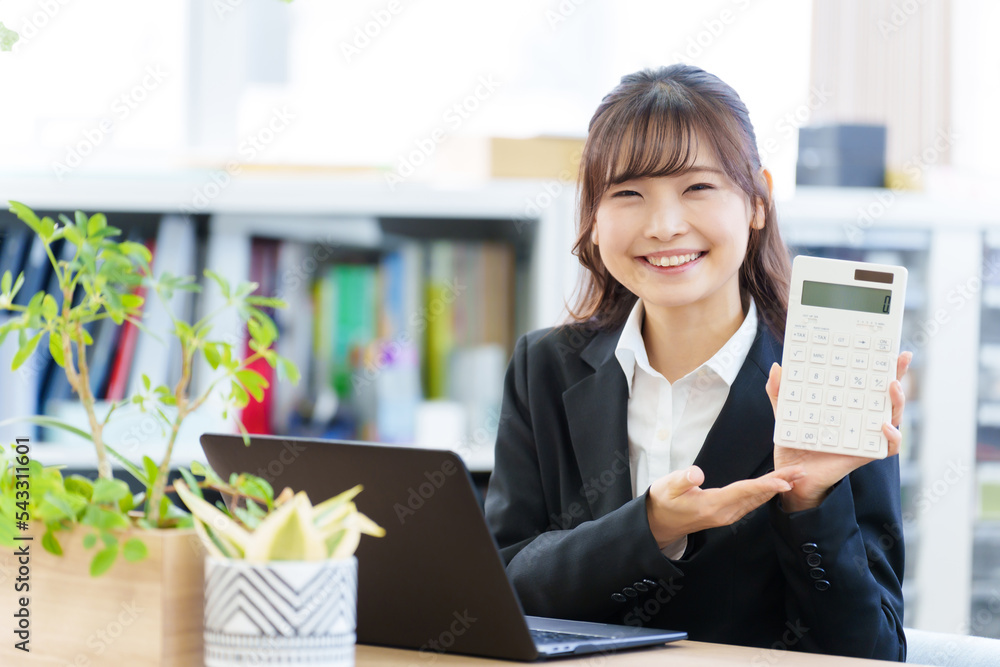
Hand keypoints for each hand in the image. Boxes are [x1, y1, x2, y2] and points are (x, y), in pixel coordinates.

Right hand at [646, 464, 805, 548]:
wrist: (660, 523)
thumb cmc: (663, 502)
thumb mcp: (666, 488)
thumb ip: (682, 480)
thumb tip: (697, 473)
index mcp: (712, 505)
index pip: (743, 492)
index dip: (764, 485)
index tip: (785, 481)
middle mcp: (724, 513)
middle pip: (756, 495)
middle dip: (780, 482)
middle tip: (801, 471)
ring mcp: (727, 515)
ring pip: (757, 499)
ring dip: (777, 487)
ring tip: (795, 476)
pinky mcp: (727, 514)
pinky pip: (751, 502)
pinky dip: (766, 492)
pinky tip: (775, 486)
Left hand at [766, 351, 912, 511]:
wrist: (792, 474)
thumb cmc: (794, 442)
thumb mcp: (785, 413)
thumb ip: (780, 391)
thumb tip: (777, 366)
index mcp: (847, 404)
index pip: (868, 381)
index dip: (882, 365)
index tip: (891, 348)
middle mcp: (861, 418)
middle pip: (887, 394)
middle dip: (899, 374)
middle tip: (901, 359)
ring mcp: (866, 435)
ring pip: (894, 416)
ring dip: (898, 401)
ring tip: (892, 387)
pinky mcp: (865, 454)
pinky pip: (888, 447)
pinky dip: (892, 437)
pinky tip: (884, 425)